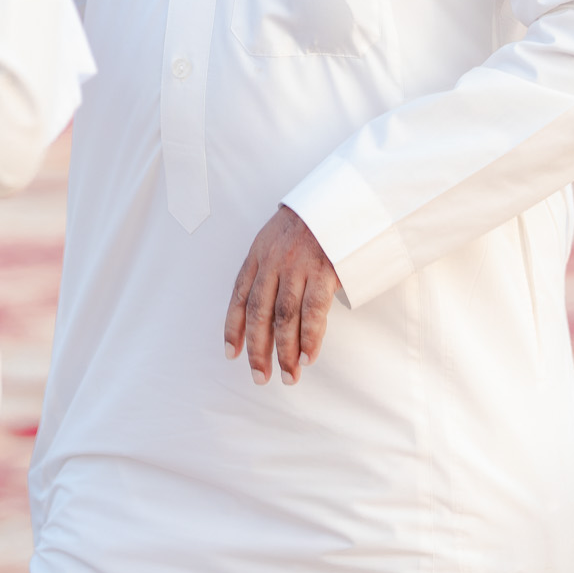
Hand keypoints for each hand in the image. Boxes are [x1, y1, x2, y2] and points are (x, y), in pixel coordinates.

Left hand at [224, 206, 337, 385]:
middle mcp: (274, 262)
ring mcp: (299, 267)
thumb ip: (269, 263)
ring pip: (285, 318)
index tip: (232, 354)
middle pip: (260, 313)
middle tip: (260, 377)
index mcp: (258, 253)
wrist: (341, 195)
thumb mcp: (278, 234)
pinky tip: (308, 358)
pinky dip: (310, 338)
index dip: (233, 328)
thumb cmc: (312, 218)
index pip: (240, 296)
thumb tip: (268, 301)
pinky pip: (313, 312)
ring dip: (286, 352)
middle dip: (258, 350)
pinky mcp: (324, 271)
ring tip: (289, 377)